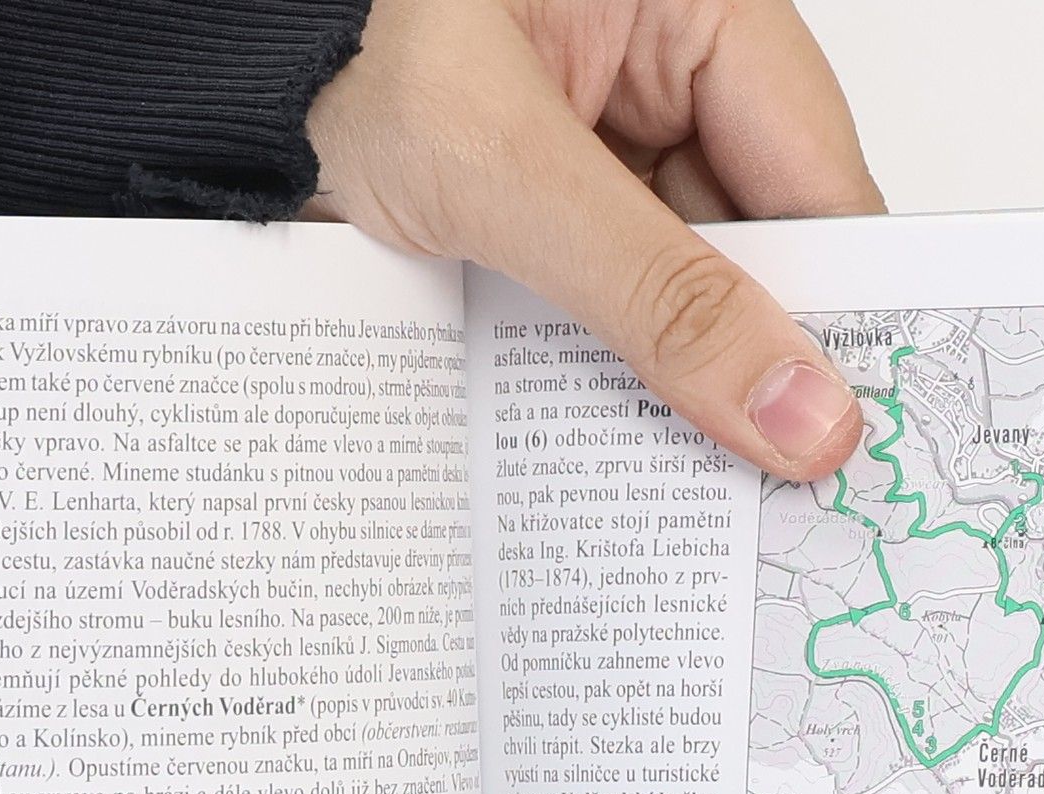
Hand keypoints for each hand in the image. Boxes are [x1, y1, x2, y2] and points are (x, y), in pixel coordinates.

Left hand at [309, 0, 884, 480]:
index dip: (846, 306)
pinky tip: (596, 449)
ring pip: (678, 292)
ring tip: (682, 492)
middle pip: (756, 248)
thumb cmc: (322, 41)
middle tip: (771, 494)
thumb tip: (795, 407)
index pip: (818, 172)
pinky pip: (600, 309)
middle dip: (749, 365)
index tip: (855, 431)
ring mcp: (594, 149)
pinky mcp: (533, 214)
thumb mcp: (501, 167)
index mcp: (693, 5)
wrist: (188, 72)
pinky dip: (595, 379)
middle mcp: (657, 72)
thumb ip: (654, 293)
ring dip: (668, 386)